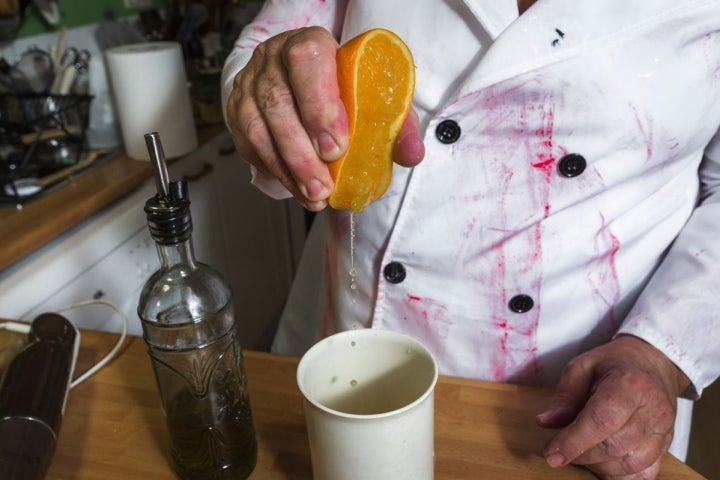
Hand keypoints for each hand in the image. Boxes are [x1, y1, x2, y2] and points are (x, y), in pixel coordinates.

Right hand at [226, 26, 423, 210]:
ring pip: (259, 128)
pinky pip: (249, 144)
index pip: (307, 62)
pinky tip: (296, 188)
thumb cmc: (338, 85)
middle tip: (324, 186)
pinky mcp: (237, 109)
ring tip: (313, 195)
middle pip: (279, 103)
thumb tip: (411, 153)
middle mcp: (273, 58)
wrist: (298, 78)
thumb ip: (394, 122)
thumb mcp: (371, 94)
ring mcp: (251, 84)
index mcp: (310, 44)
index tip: (337, 147)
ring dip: (288, 169)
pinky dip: (275, 171)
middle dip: (302, 153)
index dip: (320, 106)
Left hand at [536, 335, 689, 478]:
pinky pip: (643, 473)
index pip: (601, 420)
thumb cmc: (614, 364)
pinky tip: (603, 462)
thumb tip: (545, 423)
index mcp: (630, 384)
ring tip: (582, 451)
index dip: (573, 441)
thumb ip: (565, 397)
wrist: (653, 364)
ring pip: (628, 464)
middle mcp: (653, 409)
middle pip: (613, 446)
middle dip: (581, 454)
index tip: (551, 454)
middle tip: (561, 448)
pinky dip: (619, 474)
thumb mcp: (582, 367)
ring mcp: (664, 430)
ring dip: (598, 466)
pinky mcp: (667, 446)